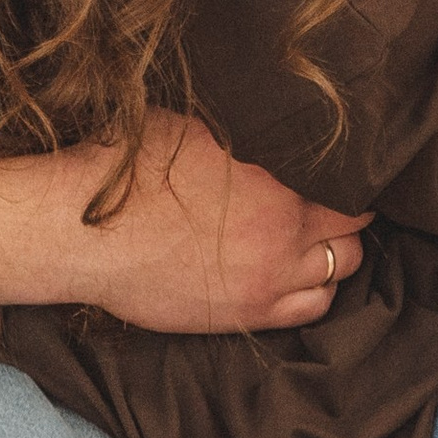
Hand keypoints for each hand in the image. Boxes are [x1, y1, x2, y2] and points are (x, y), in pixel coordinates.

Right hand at [67, 113, 368, 333]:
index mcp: (277, 189)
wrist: (85, 234)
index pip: (349, 193)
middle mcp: (281, 240)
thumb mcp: (196, 128)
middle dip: (347, 221)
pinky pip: (308, 312)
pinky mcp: (242, 316)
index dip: (352, 182)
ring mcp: (265, 284)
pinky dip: (313, 292)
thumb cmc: (131, 171)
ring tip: (314, 241)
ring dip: (332, 258)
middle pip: (352, 238)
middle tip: (331, 206)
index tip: (343, 174)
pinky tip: (295, 275)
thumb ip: (248, 137)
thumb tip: (271, 121)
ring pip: (337, 277)